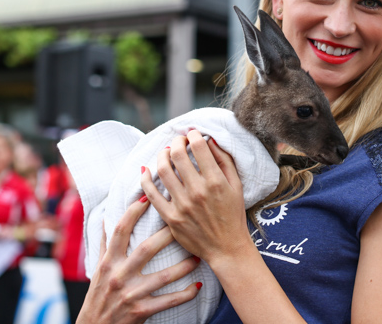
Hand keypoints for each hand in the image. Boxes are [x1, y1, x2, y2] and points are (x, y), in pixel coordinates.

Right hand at [76, 196, 201, 323]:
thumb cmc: (98, 296)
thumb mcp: (98, 269)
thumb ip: (106, 244)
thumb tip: (108, 217)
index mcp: (109, 262)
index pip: (119, 231)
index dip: (132, 212)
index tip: (147, 197)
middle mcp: (119, 275)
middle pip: (146, 248)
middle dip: (168, 234)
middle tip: (186, 221)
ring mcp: (131, 294)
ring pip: (163, 276)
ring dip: (184, 265)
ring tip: (198, 254)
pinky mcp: (141, 311)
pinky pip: (168, 301)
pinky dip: (185, 294)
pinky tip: (198, 285)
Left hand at [141, 130, 250, 263]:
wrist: (227, 248)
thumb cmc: (233, 215)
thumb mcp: (236, 185)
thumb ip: (225, 160)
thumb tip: (210, 140)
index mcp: (216, 181)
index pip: (198, 146)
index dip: (193, 134)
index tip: (192, 134)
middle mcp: (198, 191)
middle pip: (177, 154)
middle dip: (176, 141)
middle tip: (179, 141)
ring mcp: (182, 205)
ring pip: (163, 170)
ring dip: (162, 155)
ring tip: (166, 152)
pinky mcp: (171, 217)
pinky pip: (152, 194)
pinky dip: (145, 179)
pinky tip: (146, 170)